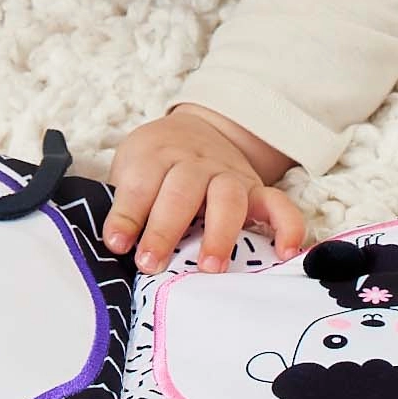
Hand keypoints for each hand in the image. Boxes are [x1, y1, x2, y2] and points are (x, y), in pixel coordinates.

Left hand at [104, 105, 307, 275]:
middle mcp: (194, 163)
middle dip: (165, 229)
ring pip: (227, 198)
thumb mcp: (130, 169)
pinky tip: (285, 252)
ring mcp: (228, 175)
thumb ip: (124, 205)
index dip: (126, 216)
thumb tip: (110, 248)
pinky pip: (278, 204)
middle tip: (151, 264)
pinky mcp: (256, 189)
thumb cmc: (154, 163)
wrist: (195, 130)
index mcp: (156, 156)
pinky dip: (286, 225)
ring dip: (218, 233)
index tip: (116, 244)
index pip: (139, 185)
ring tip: (209, 268)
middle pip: (181, 191)